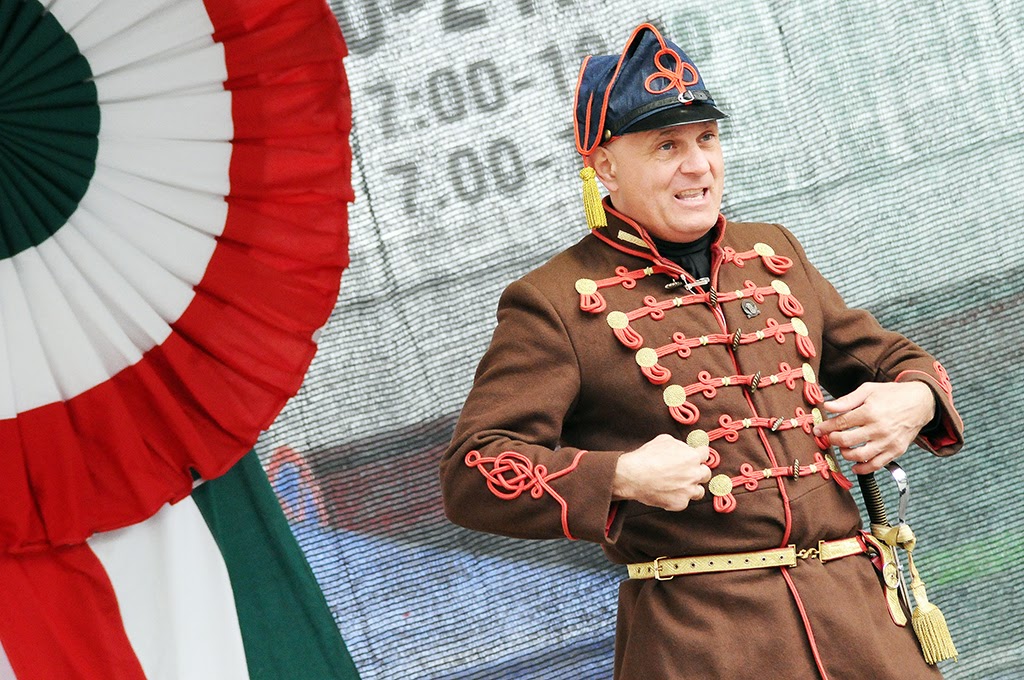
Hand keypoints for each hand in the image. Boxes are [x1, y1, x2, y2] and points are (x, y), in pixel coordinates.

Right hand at [612, 434, 712, 510]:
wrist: (632, 476)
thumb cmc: (646, 457)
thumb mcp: (664, 440)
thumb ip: (679, 445)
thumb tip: (683, 448)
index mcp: (692, 457)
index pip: (706, 454)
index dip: (700, 453)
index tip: (697, 455)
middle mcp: (694, 474)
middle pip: (706, 474)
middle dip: (698, 471)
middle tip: (688, 471)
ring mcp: (688, 490)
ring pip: (699, 491)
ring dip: (692, 487)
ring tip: (680, 485)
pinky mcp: (680, 503)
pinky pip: (685, 501)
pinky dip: (678, 498)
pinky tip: (669, 493)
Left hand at [812, 382, 935, 473]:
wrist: (921, 402)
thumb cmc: (893, 395)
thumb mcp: (868, 390)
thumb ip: (847, 400)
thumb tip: (827, 406)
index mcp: (870, 411)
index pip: (841, 423)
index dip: (826, 428)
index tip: (818, 430)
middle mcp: (879, 428)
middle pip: (847, 440)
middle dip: (833, 440)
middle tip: (829, 438)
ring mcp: (888, 441)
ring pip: (859, 455)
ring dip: (845, 454)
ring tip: (842, 448)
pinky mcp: (896, 450)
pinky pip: (876, 465)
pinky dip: (863, 468)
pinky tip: (854, 465)